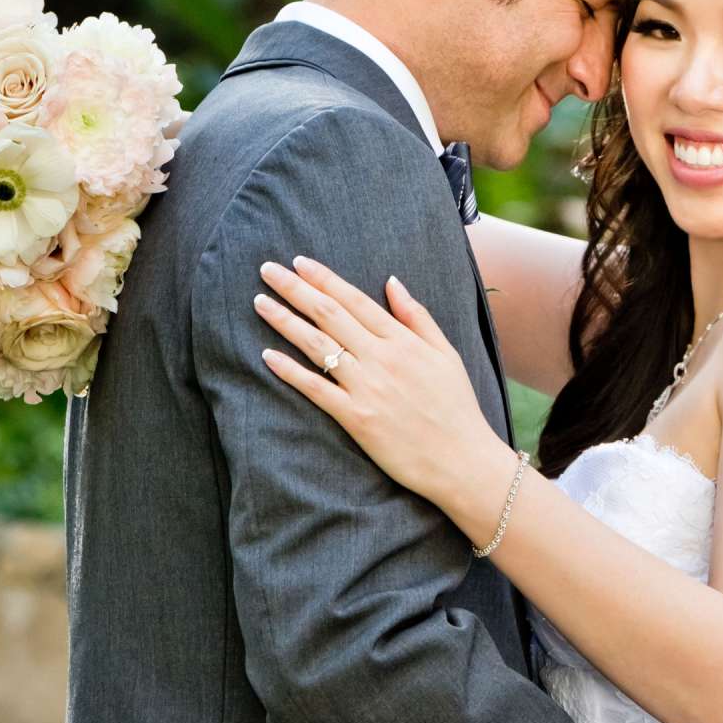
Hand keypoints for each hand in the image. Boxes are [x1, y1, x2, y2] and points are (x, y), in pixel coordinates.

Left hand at [255, 256, 513, 517]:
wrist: (462, 460)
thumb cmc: (457, 408)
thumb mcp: (446, 354)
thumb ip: (417, 317)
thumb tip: (391, 281)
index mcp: (403, 340)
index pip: (355, 300)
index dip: (324, 279)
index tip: (299, 262)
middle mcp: (381, 358)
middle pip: (329, 315)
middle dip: (295, 289)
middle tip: (267, 270)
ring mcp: (366, 388)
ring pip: (317, 345)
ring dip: (285, 321)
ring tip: (260, 302)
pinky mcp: (356, 418)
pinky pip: (316, 389)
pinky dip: (290, 371)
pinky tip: (267, 356)